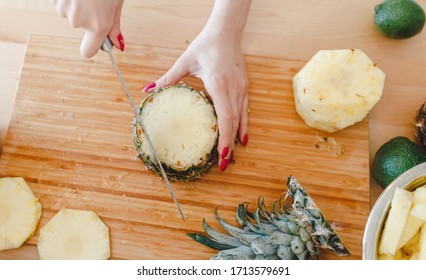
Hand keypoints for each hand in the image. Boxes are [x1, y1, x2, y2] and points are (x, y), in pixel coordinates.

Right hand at [50, 0, 124, 57]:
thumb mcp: (116, 2)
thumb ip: (114, 25)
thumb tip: (119, 46)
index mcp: (98, 24)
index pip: (88, 51)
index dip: (91, 46)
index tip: (94, 41)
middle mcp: (79, 21)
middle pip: (80, 25)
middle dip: (87, 14)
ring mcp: (64, 9)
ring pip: (70, 12)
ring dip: (76, 4)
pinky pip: (60, 2)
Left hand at [143, 0, 250, 171]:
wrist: (227, 31)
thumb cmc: (206, 45)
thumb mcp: (185, 61)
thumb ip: (168, 78)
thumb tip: (148, 90)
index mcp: (218, 84)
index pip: (224, 117)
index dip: (224, 139)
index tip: (222, 155)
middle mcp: (233, 88)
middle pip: (234, 122)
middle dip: (230, 145)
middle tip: (224, 164)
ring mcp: (241, 87)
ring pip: (241, 118)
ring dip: (236, 137)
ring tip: (231, 155)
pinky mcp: (245, 86)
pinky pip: (245, 109)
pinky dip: (243, 125)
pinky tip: (242, 137)